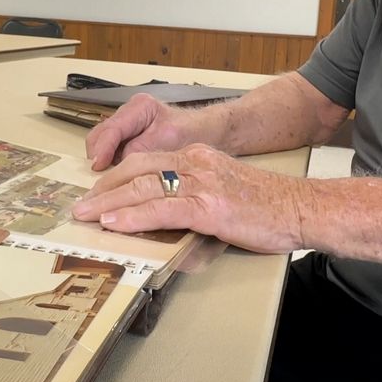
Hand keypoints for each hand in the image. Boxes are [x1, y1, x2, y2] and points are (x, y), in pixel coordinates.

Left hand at [71, 143, 308, 253]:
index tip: (97, 193)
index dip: (116, 177)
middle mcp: (196, 163)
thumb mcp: (225, 189)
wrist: (301, 208)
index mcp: (198, 157)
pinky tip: (115, 223)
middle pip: (137, 171)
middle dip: (104, 189)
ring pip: (143, 188)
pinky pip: (162, 209)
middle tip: (81, 206)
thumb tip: (166, 215)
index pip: (146, 162)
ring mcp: (202, 184)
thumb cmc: (268, 206)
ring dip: (109, 203)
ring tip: (87, 215)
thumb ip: (195, 194)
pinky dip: (134, 217)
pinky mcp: (209, 207)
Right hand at [85, 93, 202, 170]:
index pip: (112, 128)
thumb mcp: (171, 140)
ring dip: (103, 163)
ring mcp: (125, 128)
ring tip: (108, 181)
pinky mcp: (126, 141)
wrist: (205, 133)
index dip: (103, 148)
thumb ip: (144, 149)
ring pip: (100, 145)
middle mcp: (128, 114)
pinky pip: (109, 153)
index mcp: (140, 107)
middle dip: (97, 157)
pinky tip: (117, 179)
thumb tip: (120, 163)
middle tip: (99, 179)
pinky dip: (110, 166)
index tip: (98, 166)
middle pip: (99, 135)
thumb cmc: (193, 133)